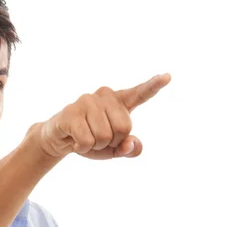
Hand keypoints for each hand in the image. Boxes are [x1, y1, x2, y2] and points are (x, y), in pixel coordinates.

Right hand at [31, 73, 170, 159]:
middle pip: (124, 129)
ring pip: (105, 137)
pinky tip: (74, 140)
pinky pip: (87, 141)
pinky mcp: (71, 112)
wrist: (58, 139)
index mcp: (119, 102)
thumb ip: (129, 148)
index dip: (154, 86)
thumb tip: (132, 144)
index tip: (167, 77)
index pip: (140, 93)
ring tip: (85, 137)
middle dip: (112, 142)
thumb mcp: (114, 149)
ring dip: (95, 146)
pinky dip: (82, 148)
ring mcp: (87, 101)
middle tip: (97, 138)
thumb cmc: (90, 140)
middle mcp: (105, 95)